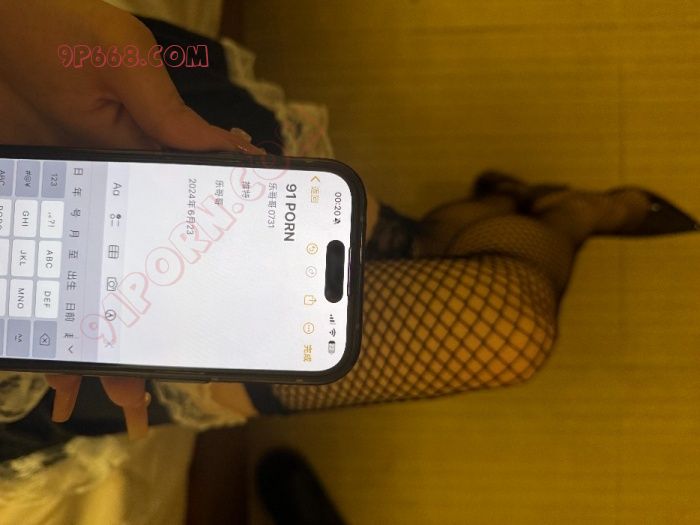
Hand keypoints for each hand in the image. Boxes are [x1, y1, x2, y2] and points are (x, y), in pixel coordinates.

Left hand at [0, 0, 262, 437]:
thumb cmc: (57, 32)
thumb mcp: (122, 61)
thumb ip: (168, 111)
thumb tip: (233, 151)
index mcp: (153, 160)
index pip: (191, 220)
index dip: (213, 264)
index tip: (225, 316)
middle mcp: (120, 193)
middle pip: (143, 269)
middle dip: (151, 328)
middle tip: (152, 387)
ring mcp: (75, 205)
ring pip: (93, 281)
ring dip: (95, 337)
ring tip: (101, 400)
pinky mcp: (39, 209)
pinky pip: (46, 269)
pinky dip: (45, 312)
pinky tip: (43, 357)